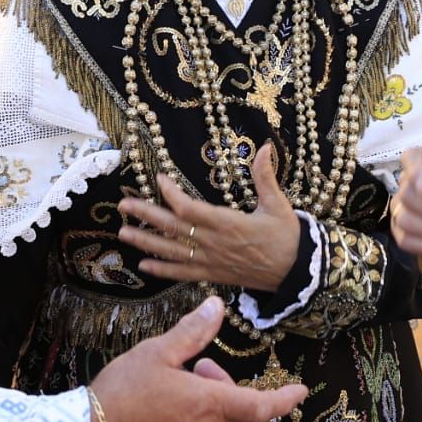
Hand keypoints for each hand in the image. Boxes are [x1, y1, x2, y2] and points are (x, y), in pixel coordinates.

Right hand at [87, 296, 306, 421]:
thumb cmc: (123, 390)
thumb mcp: (158, 351)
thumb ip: (193, 331)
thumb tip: (217, 307)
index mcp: (209, 404)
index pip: (261, 406)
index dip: (284, 399)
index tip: (300, 391)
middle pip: (236, 411)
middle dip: (224, 386)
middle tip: (198, 366)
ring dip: (208, 405)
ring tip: (176, 387)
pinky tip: (166, 412)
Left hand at [116, 142, 299, 291]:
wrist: (298, 273)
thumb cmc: (288, 236)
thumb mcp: (278, 204)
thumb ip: (265, 175)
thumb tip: (263, 146)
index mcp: (228, 223)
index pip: (189, 208)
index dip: (170, 193)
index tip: (159, 179)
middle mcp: (214, 243)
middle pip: (173, 228)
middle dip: (146, 215)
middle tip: (123, 205)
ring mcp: (211, 261)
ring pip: (172, 251)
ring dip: (146, 242)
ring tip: (123, 233)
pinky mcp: (213, 275)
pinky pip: (182, 273)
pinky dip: (162, 270)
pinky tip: (144, 266)